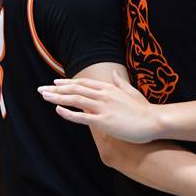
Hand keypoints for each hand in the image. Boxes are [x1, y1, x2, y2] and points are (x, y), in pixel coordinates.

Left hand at [38, 71, 159, 142]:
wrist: (154, 121)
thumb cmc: (144, 109)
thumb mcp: (131, 91)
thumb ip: (120, 82)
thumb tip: (115, 73)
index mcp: (109, 88)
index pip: (84, 83)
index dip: (68, 82)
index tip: (56, 82)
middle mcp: (103, 95)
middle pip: (75, 89)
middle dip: (56, 89)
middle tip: (41, 89)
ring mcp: (103, 107)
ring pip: (75, 99)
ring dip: (58, 97)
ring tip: (44, 96)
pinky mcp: (103, 120)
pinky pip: (82, 116)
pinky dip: (68, 113)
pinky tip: (58, 110)